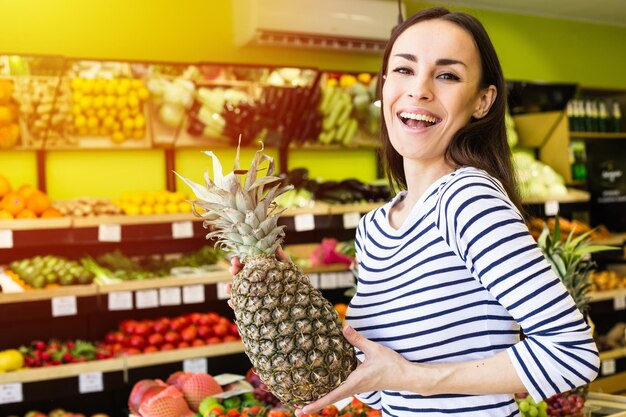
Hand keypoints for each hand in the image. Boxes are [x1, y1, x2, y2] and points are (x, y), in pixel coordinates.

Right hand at [226, 247, 290, 306]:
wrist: (296, 299)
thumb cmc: (291, 280)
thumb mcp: (287, 268)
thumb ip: (282, 258)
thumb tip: (277, 246)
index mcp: (259, 269)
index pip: (247, 262)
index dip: (240, 260)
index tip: (235, 259)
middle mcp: (254, 280)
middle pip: (240, 274)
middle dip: (234, 271)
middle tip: (232, 269)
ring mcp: (252, 293)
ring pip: (238, 289)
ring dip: (231, 288)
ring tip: (228, 287)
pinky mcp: (252, 305)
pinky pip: (241, 305)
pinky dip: (235, 303)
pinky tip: (232, 302)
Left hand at [295, 326, 413, 415]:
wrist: (407, 377)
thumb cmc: (392, 365)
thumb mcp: (374, 349)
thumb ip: (357, 339)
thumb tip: (343, 327)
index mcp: (355, 382)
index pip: (332, 396)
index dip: (317, 403)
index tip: (303, 409)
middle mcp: (354, 388)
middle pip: (330, 399)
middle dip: (314, 405)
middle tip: (296, 409)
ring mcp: (356, 388)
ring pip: (335, 395)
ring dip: (321, 399)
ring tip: (304, 401)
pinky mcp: (359, 384)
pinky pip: (341, 389)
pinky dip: (330, 391)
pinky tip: (324, 385)